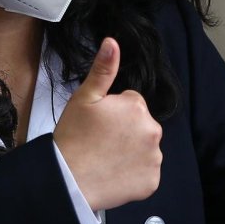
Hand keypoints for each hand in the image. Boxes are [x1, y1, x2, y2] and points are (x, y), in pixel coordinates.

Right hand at [52, 38, 162, 210]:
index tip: (98, 123)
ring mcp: (154, 158)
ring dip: (131, 151)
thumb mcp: (84, 98)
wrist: (69, 180)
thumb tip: (113, 42)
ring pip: (145, 148)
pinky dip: (133, 173)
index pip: (132, 103)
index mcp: (137, 107)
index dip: (113, 112)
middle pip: (141, 124)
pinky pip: (146, 172)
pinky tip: (113, 172)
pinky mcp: (152, 181)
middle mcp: (153, 131)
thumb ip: (103, 69)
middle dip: (125, 130)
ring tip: (105, 157)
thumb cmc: (74, 137)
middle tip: (100, 140)